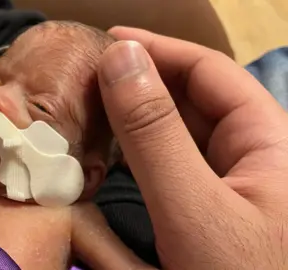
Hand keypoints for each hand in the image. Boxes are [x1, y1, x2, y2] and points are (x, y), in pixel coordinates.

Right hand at [98, 27, 287, 268]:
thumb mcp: (196, 208)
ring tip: (89, 110)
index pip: (209, 73)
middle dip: (141, 83)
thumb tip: (121, 58)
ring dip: (134, 122)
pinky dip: (137, 160)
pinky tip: (110, 157)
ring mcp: (229, 191)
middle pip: (192, 103)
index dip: (158, 50)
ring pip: (178, 139)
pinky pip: (170, 174)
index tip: (106, 41)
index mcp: (269, 142)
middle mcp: (253, 159)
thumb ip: (155, 133)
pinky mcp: (207, 217)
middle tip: (87, 79)